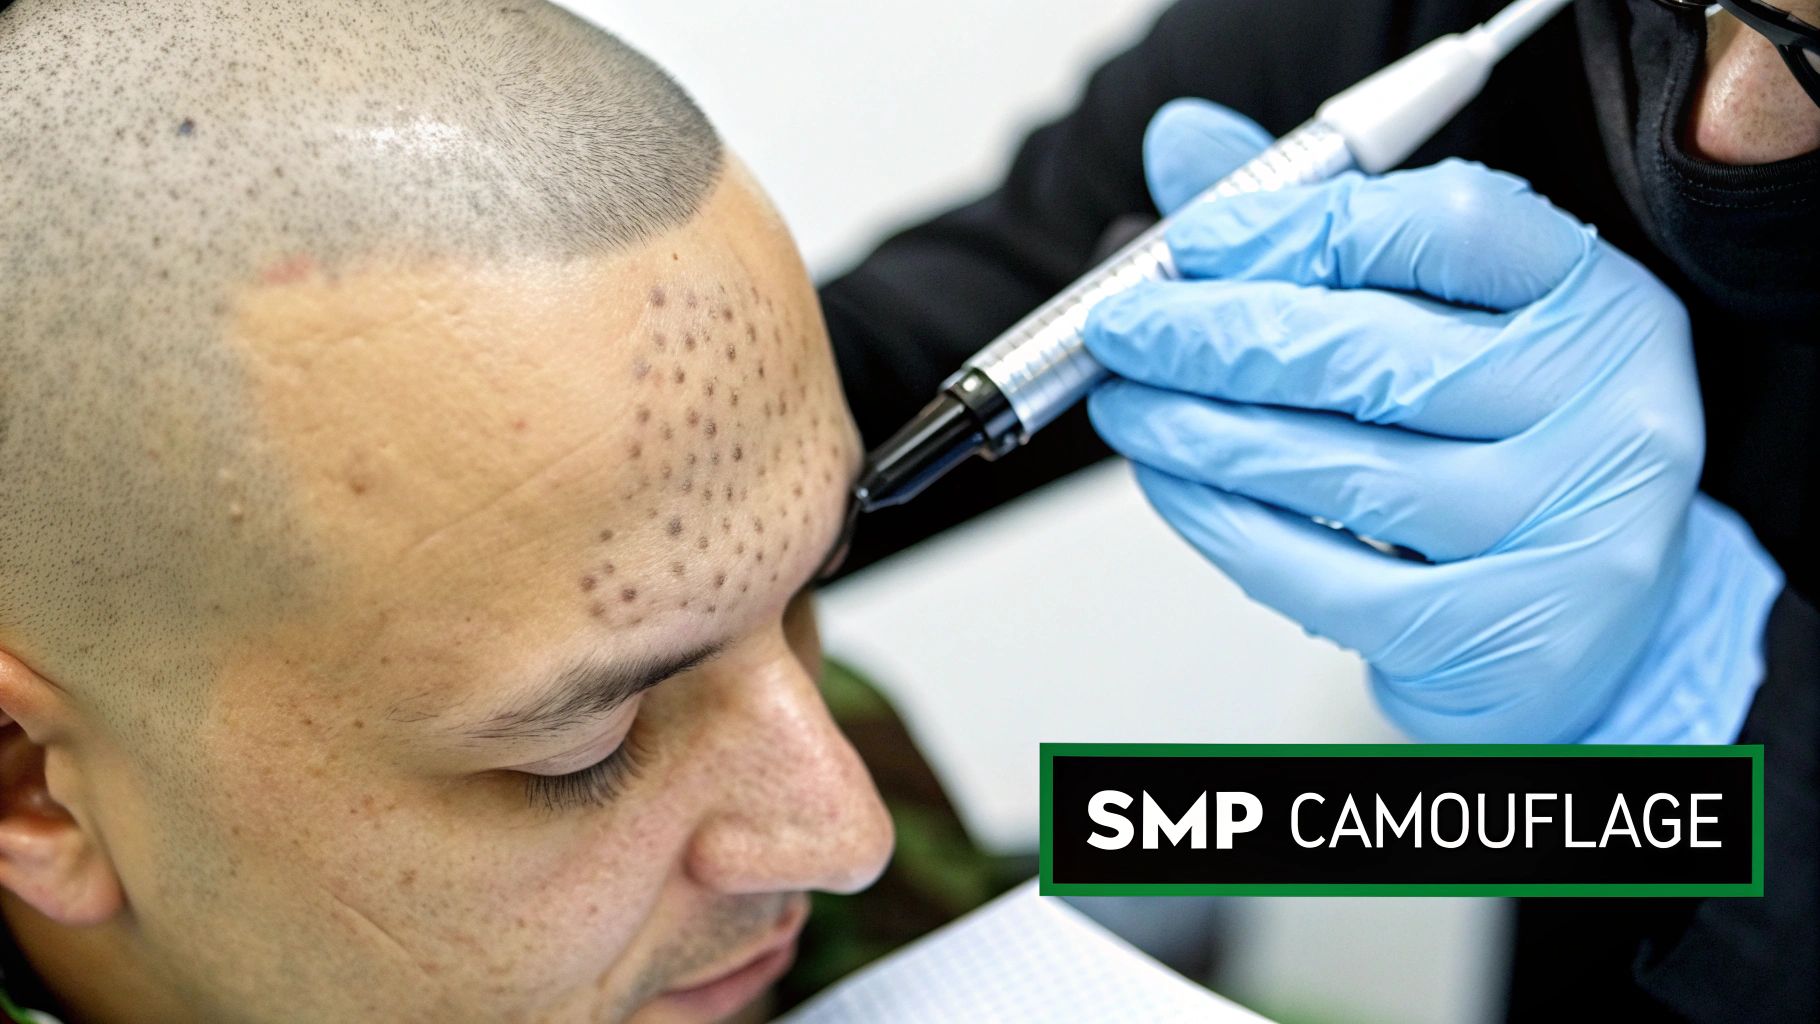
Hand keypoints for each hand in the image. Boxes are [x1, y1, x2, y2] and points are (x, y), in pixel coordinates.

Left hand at [1085, 100, 1782, 742]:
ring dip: (1195, 430)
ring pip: (1334, 470)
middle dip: (1211, 335)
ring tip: (1125, 404)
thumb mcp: (1444, 322)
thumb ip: (1321, 230)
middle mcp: (1606, 417)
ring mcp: (1560, 536)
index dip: (1299, 226)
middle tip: (1121, 327)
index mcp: (1601, 307)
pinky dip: (1218, 520)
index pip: (1448, 227)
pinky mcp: (1495, 638)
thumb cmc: (1504, 453)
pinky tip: (1168, 482)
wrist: (1592, 631)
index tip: (1194, 238)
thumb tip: (1182, 147)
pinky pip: (1316, 573)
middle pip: (1371, 354)